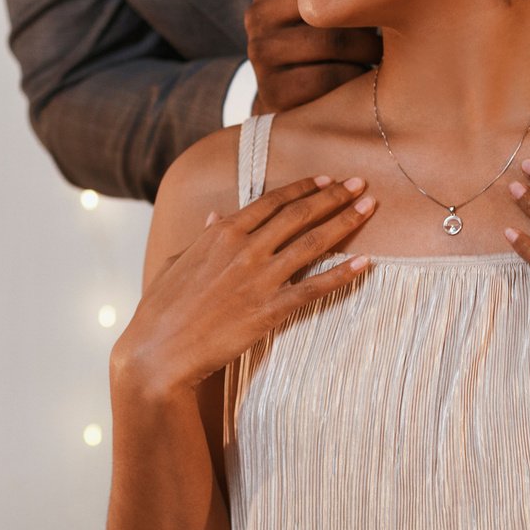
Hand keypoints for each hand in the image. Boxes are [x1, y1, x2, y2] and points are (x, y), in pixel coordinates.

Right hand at [115, 175, 376, 395]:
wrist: (160, 350)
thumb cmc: (161, 307)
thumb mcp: (177, 261)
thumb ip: (202, 236)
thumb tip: (216, 215)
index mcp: (221, 232)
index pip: (272, 201)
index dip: (304, 187)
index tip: (327, 179)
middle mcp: (244, 248)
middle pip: (299, 214)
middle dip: (334, 195)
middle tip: (361, 183)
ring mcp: (259, 279)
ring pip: (313, 242)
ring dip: (346, 221)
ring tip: (370, 208)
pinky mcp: (269, 310)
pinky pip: (314, 288)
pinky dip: (343, 274)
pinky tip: (365, 263)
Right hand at [245, 0, 381, 111]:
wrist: (290, 95)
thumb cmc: (319, 37)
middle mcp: (258, 14)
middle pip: (329, 1)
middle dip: (368, 13)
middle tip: (400, 17)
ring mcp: (261, 52)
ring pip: (333, 40)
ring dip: (369, 46)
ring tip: (388, 48)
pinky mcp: (272, 89)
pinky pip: (329, 77)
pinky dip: (356, 75)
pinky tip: (366, 74)